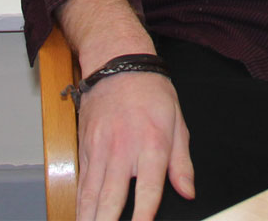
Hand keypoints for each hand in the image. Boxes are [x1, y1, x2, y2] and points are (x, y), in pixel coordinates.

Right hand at [75, 70, 192, 220]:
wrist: (117, 63)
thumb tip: (187, 191)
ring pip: (90, 193)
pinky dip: (79, 204)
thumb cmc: (151, 92)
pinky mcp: (84, 148)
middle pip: (111, 196)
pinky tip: (80, 217)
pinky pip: (81, 182)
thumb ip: (182, 162)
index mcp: (152, 144)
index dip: (144, 214)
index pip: (148, 188)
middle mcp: (123, 149)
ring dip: (88, 217)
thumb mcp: (177, 122)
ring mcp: (99, 149)